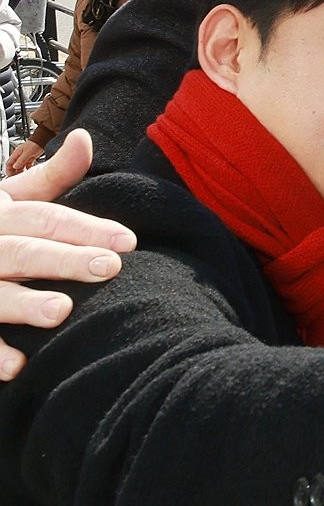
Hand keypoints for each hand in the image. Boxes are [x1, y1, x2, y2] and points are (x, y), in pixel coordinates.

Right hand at [0, 129, 137, 379]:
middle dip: (65, 260)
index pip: (46, 219)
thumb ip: (50, 176)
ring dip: (24, 304)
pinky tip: (17, 367)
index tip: (129, 241)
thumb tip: (86, 138)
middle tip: (110, 268)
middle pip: (25, 252)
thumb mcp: (6, 196)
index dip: (87, 228)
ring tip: (62, 311)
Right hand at [5, 139, 43, 174]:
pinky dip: (27, 169)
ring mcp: (25, 157)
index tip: (10, 175)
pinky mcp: (31, 158)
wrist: (42, 140)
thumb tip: (15, 166)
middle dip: (14, 171)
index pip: (9, 163)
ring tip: (21, 176)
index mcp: (16, 154)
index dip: (9, 170)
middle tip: (16, 177)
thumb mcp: (27, 153)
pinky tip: (28, 171)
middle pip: (14, 165)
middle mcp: (20, 155)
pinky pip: (27, 165)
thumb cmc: (34, 144)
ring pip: (20, 166)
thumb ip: (21, 160)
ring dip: (20, 171)